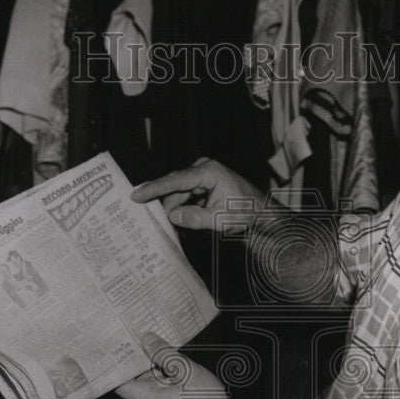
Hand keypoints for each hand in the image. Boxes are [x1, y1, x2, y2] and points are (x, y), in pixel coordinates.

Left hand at [115, 332, 233, 398]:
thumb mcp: (186, 371)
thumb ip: (164, 354)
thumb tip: (148, 340)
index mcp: (144, 398)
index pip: (116, 380)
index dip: (113, 361)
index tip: (113, 343)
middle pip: (131, 376)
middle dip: (134, 355)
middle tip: (134, 332)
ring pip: (147, 378)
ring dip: (150, 361)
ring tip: (153, 338)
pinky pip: (160, 383)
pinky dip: (162, 369)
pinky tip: (169, 355)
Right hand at [130, 158, 263, 231]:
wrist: (263, 213)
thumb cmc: (247, 213)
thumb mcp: (220, 219)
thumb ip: (196, 218)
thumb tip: (173, 216)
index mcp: (208, 172)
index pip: (175, 180)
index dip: (153, 188)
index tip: (136, 195)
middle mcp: (204, 169)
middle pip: (175, 189)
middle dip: (168, 207)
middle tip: (159, 224)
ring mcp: (204, 175)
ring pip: (180, 194)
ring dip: (178, 211)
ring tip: (179, 229)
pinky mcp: (204, 183)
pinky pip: (187, 196)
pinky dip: (185, 209)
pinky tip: (187, 222)